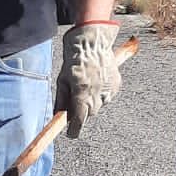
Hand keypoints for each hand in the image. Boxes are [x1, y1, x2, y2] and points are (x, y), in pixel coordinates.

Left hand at [56, 22, 121, 138]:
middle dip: (82, 110)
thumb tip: (58, 116)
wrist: (92, 41)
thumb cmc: (73, 59)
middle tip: (76, 99)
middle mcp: (97, 93)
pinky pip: (107, 96)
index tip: (70, 134)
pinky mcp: (116, 84)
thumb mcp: (62, 80)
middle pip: (89, 113)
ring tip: (86, 85)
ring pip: (99, 105)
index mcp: (82, 93)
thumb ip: (61, 100)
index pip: (79, 120)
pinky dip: (101, 93)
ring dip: (92, 101)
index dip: (74, 129)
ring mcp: (109, 89)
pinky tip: (96, 81)